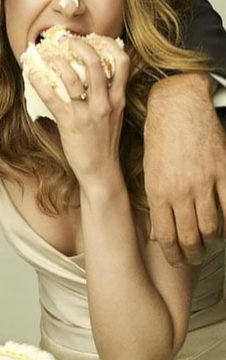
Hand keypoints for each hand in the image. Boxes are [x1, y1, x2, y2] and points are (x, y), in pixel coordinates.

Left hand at [28, 37, 129, 184]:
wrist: (102, 172)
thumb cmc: (104, 142)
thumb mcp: (114, 114)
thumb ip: (107, 93)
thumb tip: (90, 71)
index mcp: (118, 98)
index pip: (122, 62)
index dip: (109, 44)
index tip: (95, 37)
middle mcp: (105, 103)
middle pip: (95, 63)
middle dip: (80, 45)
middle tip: (67, 39)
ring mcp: (88, 113)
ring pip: (72, 78)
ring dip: (56, 61)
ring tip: (47, 55)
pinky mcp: (70, 124)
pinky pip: (52, 97)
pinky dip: (39, 81)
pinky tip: (31, 73)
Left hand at [144, 73, 225, 265]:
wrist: (178, 104)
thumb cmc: (159, 135)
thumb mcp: (148, 168)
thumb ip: (153, 200)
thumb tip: (156, 231)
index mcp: (157, 190)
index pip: (164, 236)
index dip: (172, 255)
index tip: (176, 260)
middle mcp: (179, 191)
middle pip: (189, 237)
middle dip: (193, 253)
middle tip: (194, 256)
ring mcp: (203, 182)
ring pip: (211, 227)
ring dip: (211, 240)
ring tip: (209, 242)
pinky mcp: (222, 172)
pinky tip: (225, 226)